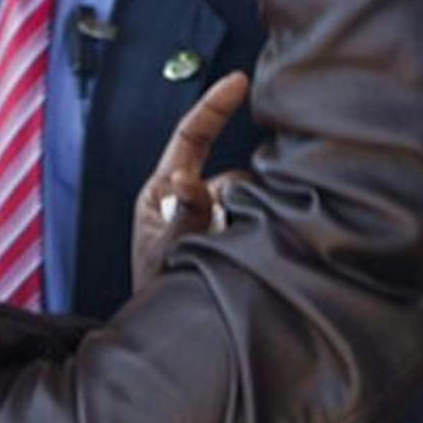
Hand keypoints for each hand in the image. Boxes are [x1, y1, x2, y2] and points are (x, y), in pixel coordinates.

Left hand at [131, 72, 249, 292]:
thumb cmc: (158, 295)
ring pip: (251, 196)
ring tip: (235, 254)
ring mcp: (219, 216)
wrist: (176, 342)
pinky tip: (254, 252)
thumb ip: (180, 216)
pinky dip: (265, 229)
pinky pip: (263, 216)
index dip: (215, 106)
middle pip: (229, 171)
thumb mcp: (162, 252)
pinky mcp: (243, 233)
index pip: (191, 136)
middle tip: (229, 225)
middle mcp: (194, 198)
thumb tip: (186, 179)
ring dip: (252, 217)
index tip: (239, 81)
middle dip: (238, 192)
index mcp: (163, 191)